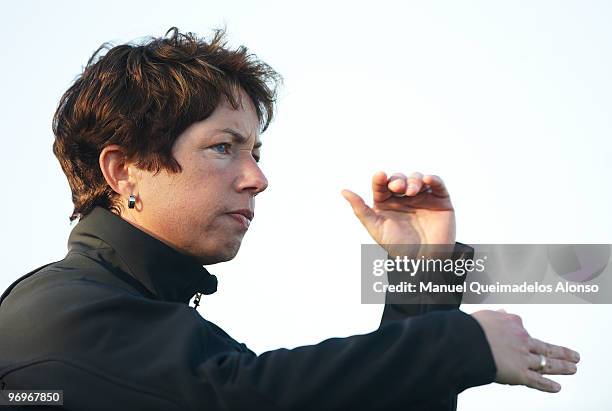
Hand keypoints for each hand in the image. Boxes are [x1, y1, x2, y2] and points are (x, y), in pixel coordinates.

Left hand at [341, 171, 455, 256]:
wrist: (424, 262)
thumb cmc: (398, 248)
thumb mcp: (376, 228)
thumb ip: (360, 209)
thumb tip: (344, 191)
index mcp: (387, 203)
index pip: (381, 185)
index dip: (380, 179)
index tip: (379, 176)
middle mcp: (404, 199)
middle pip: (399, 180)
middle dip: (397, 180)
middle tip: (396, 188)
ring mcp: (423, 198)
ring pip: (417, 179)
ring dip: (413, 180)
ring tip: (411, 191)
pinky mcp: (441, 201)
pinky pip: (437, 184)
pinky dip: (433, 179)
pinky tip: (426, 180)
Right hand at [471, 309, 579, 392]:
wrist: (467, 341)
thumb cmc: (471, 328)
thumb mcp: (484, 315)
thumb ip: (495, 315)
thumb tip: (501, 312)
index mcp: (513, 323)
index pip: (522, 328)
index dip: (522, 332)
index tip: (524, 334)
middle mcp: (522, 339)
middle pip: (546, 347)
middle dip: (562, 352)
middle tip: (574, 355)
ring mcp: (523, 357)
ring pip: (547, 363)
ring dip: (562, 366)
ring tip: (573, 368)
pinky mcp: (520, 373)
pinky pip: (537, 380)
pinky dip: (547, 385)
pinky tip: (557, 388)